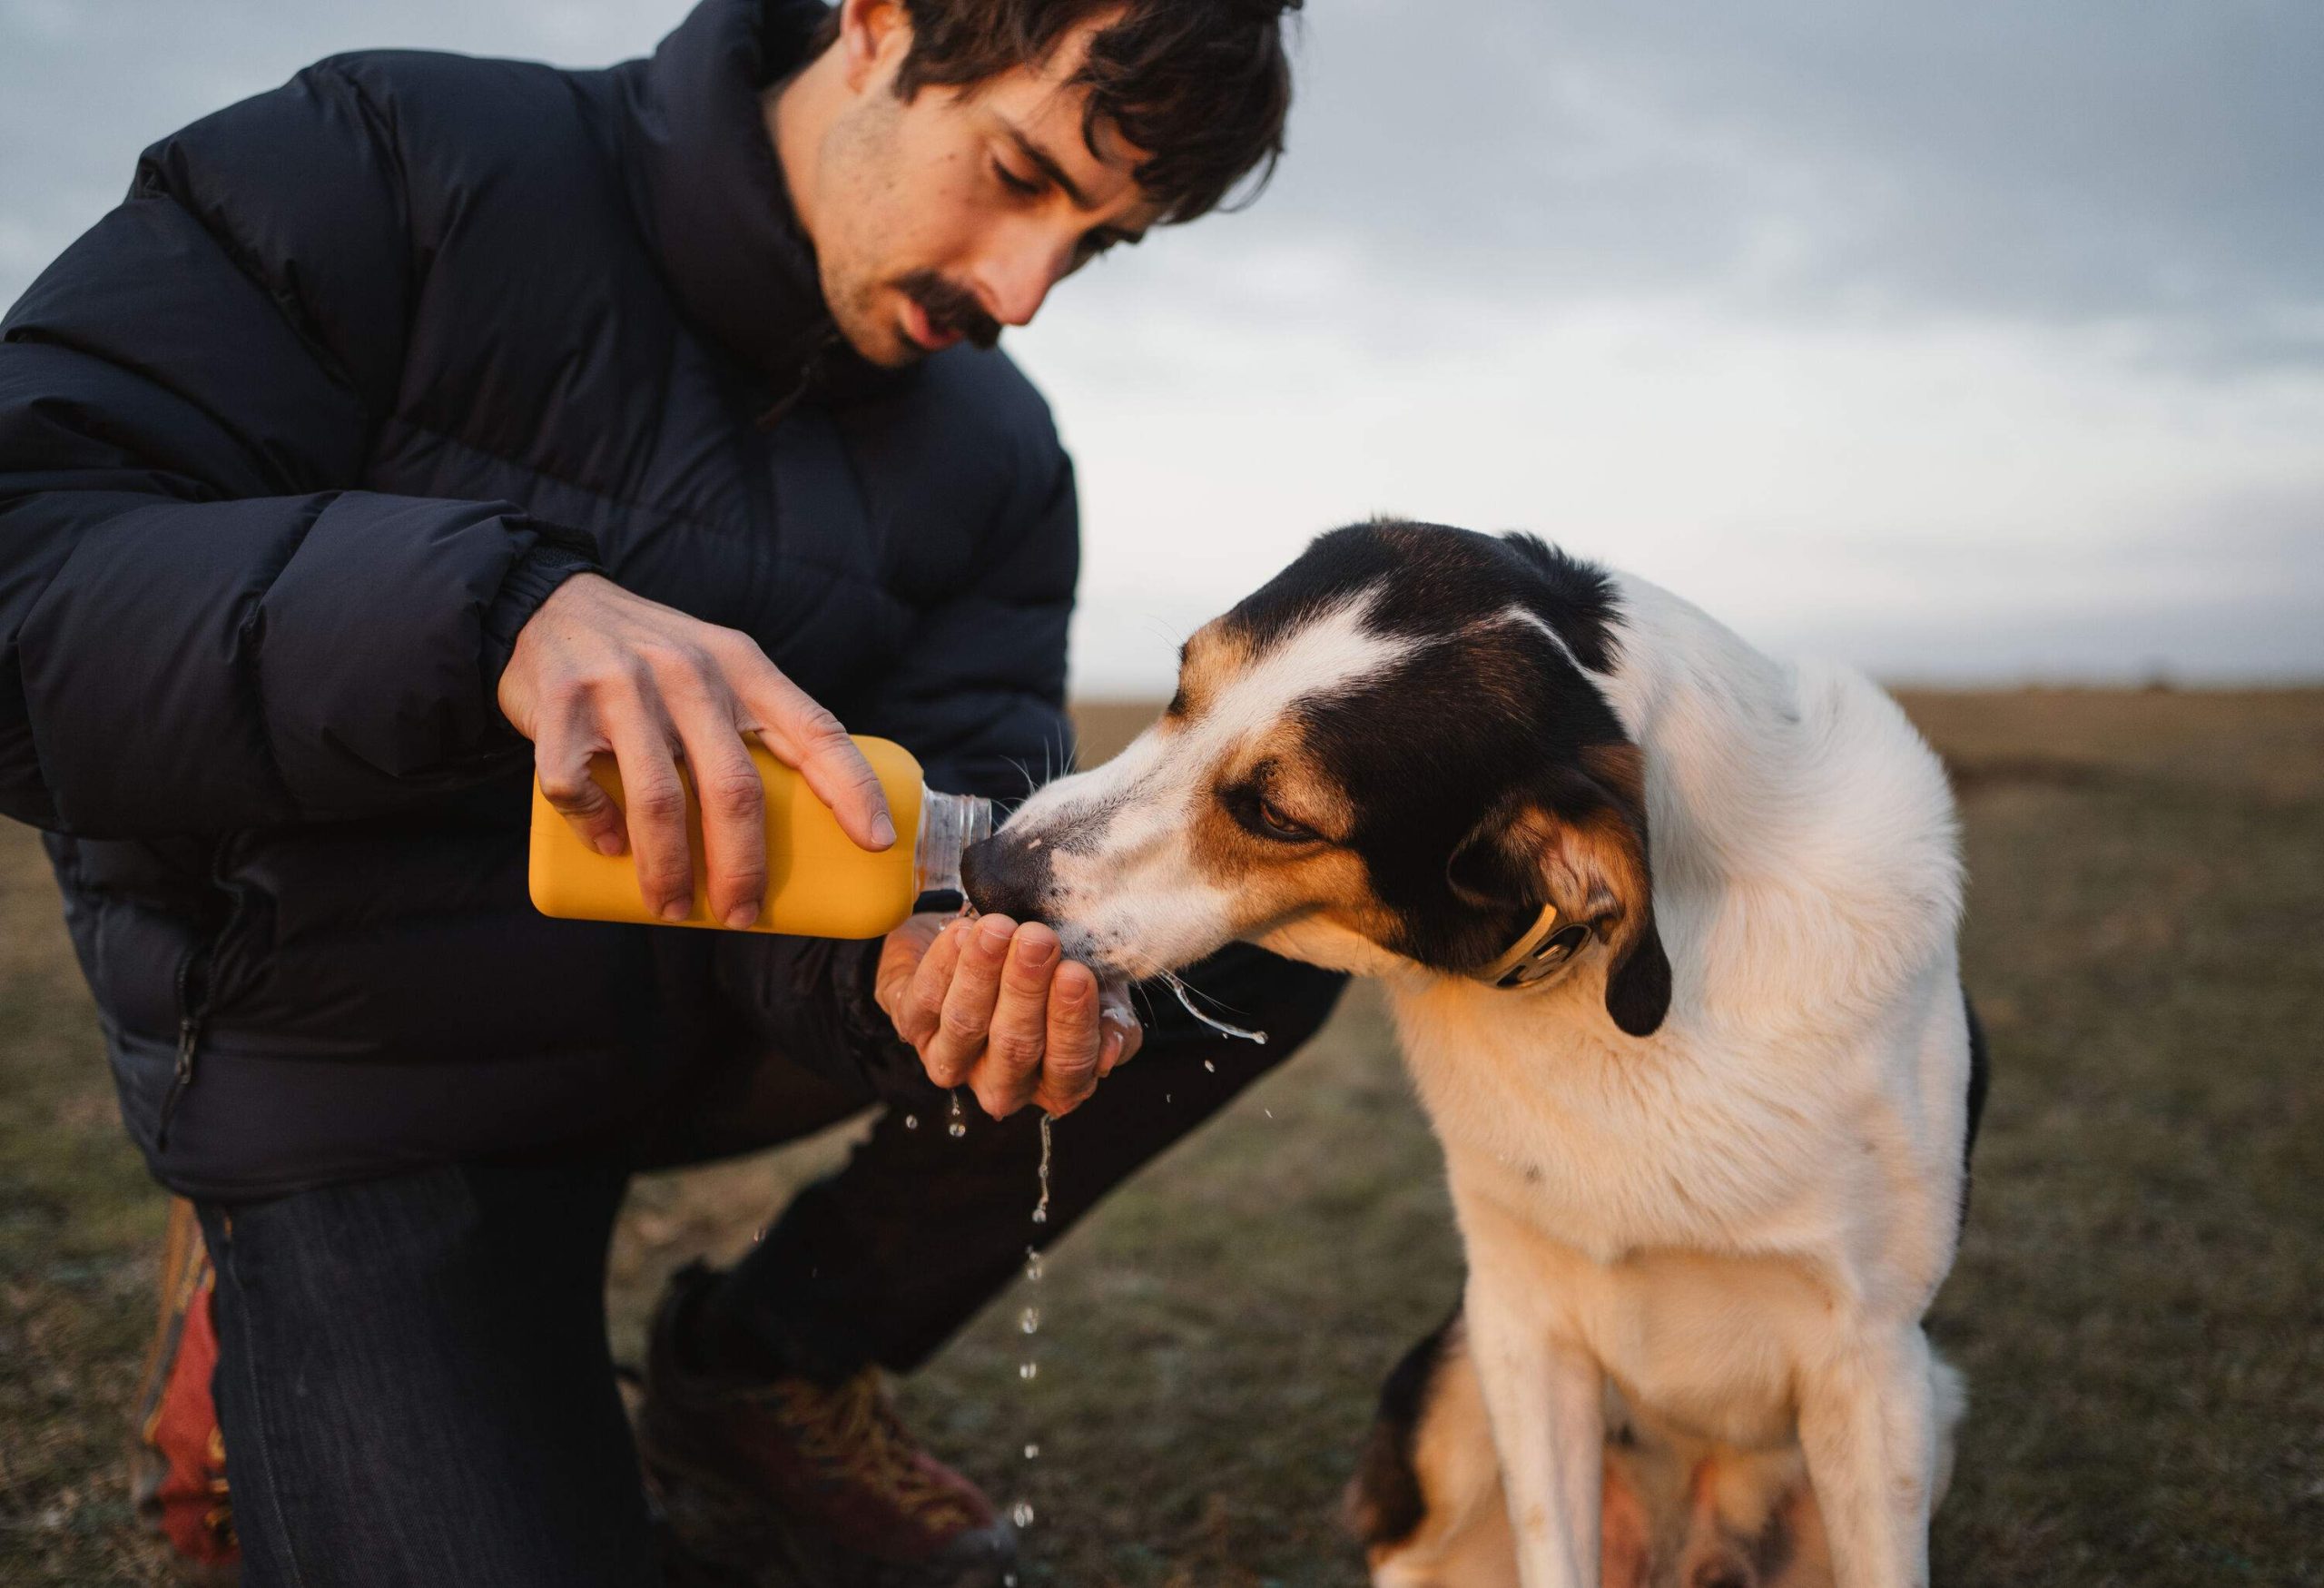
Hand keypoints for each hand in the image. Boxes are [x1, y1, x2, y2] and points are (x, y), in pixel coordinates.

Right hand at [497, 572, 894, 926]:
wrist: (551, 606)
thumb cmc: (655, 660)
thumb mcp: (718, 666)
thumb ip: (757, 721)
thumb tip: (810, 821)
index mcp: (743, 666)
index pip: (815, 729)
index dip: (853, 788)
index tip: (876, 842)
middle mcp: (689, 671)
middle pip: (734, 788)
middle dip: (743, 866)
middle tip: (741, 915)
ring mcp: (622, 685)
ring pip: (658, 801)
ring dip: (667, 870)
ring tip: (671, 908)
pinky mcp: (561, 704)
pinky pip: (579, 786)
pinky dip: (596, 827)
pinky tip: (609, 847)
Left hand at [876, 912, 1142, 1118]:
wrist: (989, 937)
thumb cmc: (1052, 973)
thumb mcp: (1096, 994)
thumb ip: (1112, 1020)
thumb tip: (1111, 1051)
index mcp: (1055, 1083)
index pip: (1067, 1066)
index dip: (1071, 1022)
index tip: (1076, 973)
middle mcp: (1002, 1083)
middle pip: (1015, 1046)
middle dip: (1026, 990)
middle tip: (1038, 939)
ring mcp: (952, 1059)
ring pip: (967, 1023)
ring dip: (983, 972)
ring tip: (999, 928)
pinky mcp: (911, 1026)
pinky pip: (926, 998)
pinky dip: (945, 962)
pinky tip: (963, 931)